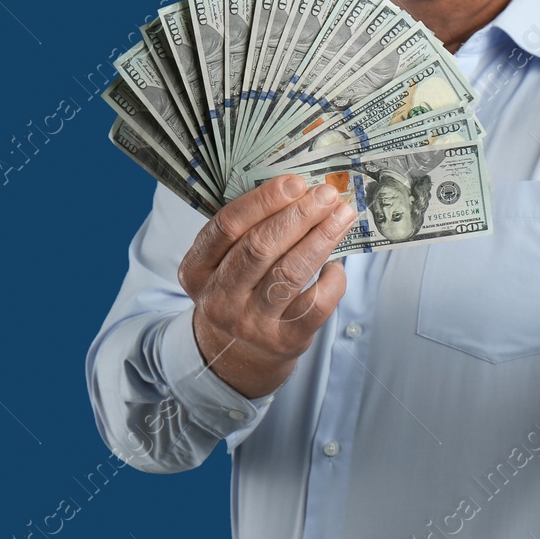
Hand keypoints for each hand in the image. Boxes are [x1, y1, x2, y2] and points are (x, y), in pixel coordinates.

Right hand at [176, 174, 357, 397]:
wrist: (239, 356)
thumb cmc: (238, 290)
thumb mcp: (223, 263)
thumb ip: (247, 230)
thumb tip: (299, 191)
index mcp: (197, 269)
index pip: (227, 226)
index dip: (263, 200)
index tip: (295, 182)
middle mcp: (219, 298)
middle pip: (259, 247)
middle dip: (299, 215)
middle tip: (326, 194)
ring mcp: (250, 323)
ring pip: (290, 272)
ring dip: (321, 238)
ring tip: (343, 215)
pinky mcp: (284, 340)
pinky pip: (315, 304)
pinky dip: (332, 279)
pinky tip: (337, 264)